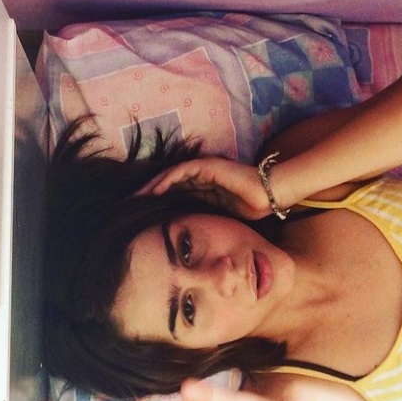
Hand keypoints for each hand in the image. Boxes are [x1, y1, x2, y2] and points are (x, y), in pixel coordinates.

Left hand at [137, 157, 272, 220]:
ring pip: (171, 176)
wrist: (270, 195)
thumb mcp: (223, 216)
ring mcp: (205, 169)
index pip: (177, 193)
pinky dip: (166, 180)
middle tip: (131, 205)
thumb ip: (208, 217)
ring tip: (136, 197)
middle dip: (150, 193)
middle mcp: (203, 177)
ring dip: (152, 186)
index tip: (143, 215)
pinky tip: (153, 191)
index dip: (160, 202)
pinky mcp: (208, 166)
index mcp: (206, 188)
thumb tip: (192, 234)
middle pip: (170, 183)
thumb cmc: (253, 208)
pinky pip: (181, 172)